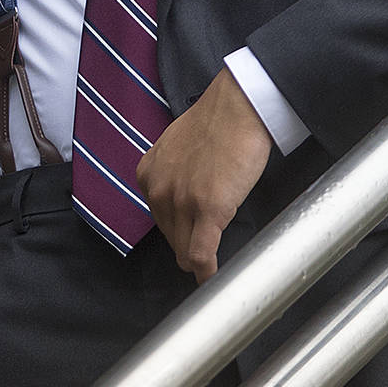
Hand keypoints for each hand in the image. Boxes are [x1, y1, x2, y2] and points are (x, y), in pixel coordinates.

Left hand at [137, 67, 273, 282]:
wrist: (238, 107)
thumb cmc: (216, 124)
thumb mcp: (177, 149)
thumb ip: (172, 175)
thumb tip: (183, 199)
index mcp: (148, 175)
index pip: (160, 220)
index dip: (179, 231)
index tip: (190, 239)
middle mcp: (158, 190)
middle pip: (172, 239)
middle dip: (188, 246)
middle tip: (207, 251)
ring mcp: (182, 201)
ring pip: (185, 252)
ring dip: (198, 261)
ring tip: (211, 267)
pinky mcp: (208, 210)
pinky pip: (202, 255)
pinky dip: (207, 272)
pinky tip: (212, 279)